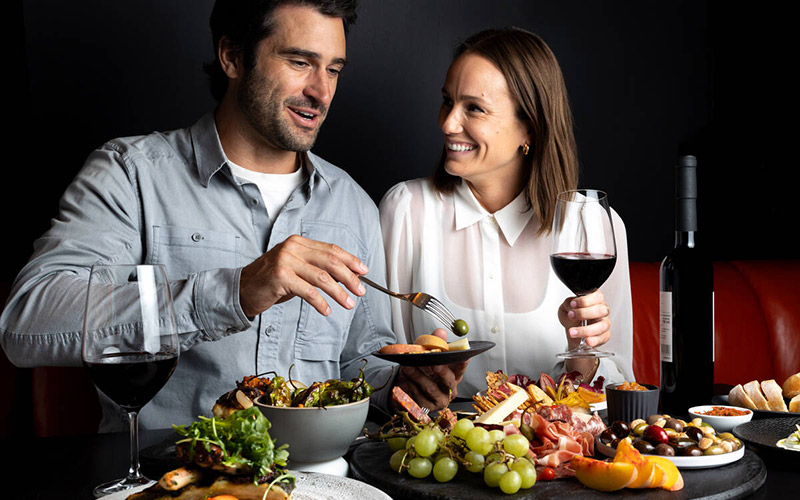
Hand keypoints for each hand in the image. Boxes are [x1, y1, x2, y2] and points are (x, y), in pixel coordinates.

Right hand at [239, 235, 367, 317]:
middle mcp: (292, 248)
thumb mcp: (297, 271)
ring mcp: (285, 261)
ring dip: (339, 292)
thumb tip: (348, 278)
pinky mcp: (280, 277)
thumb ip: (318, 270)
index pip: (331, 249)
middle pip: (330, 261)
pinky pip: (307, 291)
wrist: (242, 290)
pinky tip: (327, 311)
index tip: (364, 271)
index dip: (350, 260)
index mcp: (299, 242)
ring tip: (349, 304)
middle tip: (361, 291)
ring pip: (322, 277)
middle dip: (349, 277)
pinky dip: (320, 302)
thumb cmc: (272, 282)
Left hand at [393, 328, 467, 410]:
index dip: (462, 363)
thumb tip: (440, 332)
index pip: (460, 369)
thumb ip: (434, 342)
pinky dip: (408, 387)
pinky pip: (416, 397)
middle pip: (448, 381)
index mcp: (453, 376)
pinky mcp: (423, 407)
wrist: (404, 385)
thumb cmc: (421, 369)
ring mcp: (436, 400)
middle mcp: (448, 390)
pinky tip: (402, 380)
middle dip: (441, 371)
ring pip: (430, 389)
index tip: (463, 356)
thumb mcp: (427, 353)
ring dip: (418, 377)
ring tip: (407, 367)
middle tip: (434, 363)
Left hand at [557, 289, 610, 348]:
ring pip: (602, 326)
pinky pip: (602, 338)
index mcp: (595, 300)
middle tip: (571, 316)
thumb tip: (572, 304)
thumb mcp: (566, 307)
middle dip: (584, 313)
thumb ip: (569, 303)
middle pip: (601, 310)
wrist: (572, 331)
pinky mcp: (604, 335)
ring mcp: (604, 323)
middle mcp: (602, 310)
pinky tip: (587, 340)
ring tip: (573, 332)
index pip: (597, 296)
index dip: (585, 300)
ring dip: (585, 330)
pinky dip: (594, 340)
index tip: (573, 304)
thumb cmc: (572, 316)